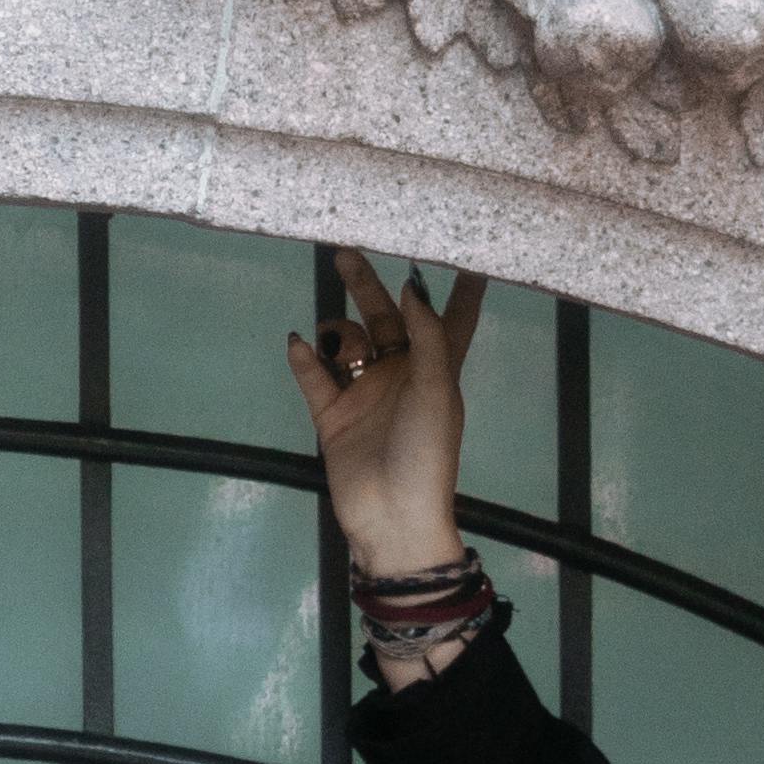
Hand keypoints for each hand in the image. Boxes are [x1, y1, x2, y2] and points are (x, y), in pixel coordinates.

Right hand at [285, 246, 487, 582]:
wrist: (393, 516)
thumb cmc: (427, 453)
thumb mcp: (436, 389)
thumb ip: (426, 335)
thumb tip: (411, 286)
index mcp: (436, 368)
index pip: (453, 318)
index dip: (460, 286)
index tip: (464, 248)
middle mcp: (400, 373)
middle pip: (386, 317)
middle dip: (367, 286)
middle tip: (345, 252)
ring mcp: (365, 393)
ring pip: (347, 343)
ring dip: (339, 331)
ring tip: (339, 344)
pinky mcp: (333, 415)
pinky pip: (315, 377)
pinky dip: (306, 358)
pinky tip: (299, 344)